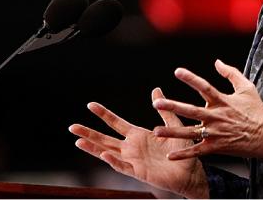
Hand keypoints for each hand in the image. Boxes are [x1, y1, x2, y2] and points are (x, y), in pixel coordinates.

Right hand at [69, 88, 208, 197]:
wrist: (190, 169)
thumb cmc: (181, 148)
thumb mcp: (172, 124)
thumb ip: (163, 109)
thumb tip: (155, 90)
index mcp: (138, 135)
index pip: (116, 123)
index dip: (104, 114)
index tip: (90, 105)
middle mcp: (132, 147)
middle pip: (106, 138)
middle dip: (89, 132)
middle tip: (72, 126)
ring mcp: (133, 160)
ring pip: (108, 153)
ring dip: (94, 147)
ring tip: (78, 141)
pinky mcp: (138, 172)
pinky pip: (123, 166)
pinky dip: (112, 160)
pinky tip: (103, 154)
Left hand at [152, 59, 262, 163]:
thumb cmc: (256, 110)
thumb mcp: (247, 87)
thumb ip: (231, 73)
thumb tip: (217, 62)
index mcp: (222, 101)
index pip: (204, 87)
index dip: (191, 78)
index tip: (177, 71)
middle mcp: (216, 116)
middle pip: (191, 110)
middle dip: (173, 107)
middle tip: (157, 104)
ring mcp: (215, 133)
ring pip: (190, 132)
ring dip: (172, 132)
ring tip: (156, 131)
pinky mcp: (216, 147)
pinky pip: (197, 151)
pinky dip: (184, 154)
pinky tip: (170, 156)